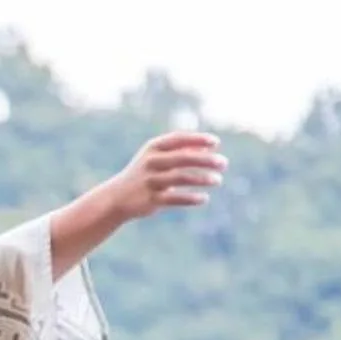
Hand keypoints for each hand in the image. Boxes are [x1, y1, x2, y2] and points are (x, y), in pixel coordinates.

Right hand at [110, 131, 225, 219]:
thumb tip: (206, 149)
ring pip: (181, 178)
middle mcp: (151, 162)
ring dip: (202, 179)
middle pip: (183, 158)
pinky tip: (204, 198)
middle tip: (224, 163)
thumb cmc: (143, 174)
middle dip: (206, 160)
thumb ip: (179, 152)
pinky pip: (175, 198)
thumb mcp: (157, 159)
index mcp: (152, 148)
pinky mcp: (151, 200)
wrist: (116, 198)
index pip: (179, 139)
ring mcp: (150, 181)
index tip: (216, 143)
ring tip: (218, 180)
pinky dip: (191, 198)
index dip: (198, 139)